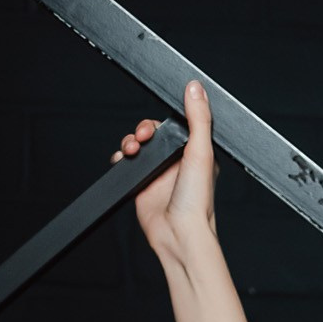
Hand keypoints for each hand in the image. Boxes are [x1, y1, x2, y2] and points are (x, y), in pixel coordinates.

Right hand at [108, 78, 217, 262]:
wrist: (178, 233)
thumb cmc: (196, 201)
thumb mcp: (201, 151)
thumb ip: (198, 118)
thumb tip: (196, 88)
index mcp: (196, 152)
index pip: (177, 124)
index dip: (164, 119)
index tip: (159, 119)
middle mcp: (176, 161)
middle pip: (154, 132)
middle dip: (144, 129)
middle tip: (143, 136)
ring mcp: (158, 172)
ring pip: (138, 144)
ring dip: (131, 141)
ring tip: (132, 149)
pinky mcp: (142, 184)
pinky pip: (127, 163)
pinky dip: (121, 158)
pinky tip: (124, 159)